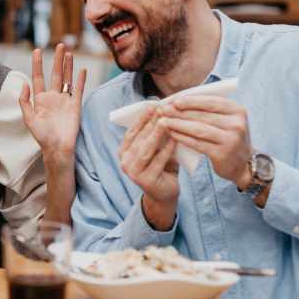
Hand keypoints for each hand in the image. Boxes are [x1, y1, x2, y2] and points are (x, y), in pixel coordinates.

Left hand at [19, 43, 86, 156]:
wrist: (57, 148)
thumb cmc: (42, 136)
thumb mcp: (28, 119)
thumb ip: (25, 101)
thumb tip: (24, 84)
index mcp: (41, 99)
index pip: (38, 77)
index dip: (38, 64)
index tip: (37, 51)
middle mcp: (53, 97)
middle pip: (56, 74)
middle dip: (57, 59)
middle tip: (59, 45)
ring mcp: (65, 100)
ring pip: (67, 78)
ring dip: (68, 65)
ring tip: (69, 52)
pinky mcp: (75, 105)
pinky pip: (78, 89)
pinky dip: (80, 79)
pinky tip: (82, 69)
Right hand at [119, 108, 178, 228]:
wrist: (164, 194)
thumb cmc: (161, 166)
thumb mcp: (154, 148)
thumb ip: (154, 134)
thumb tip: (161, 109)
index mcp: (123, 152)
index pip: (132, 131)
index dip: (141, 117)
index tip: (152, 104)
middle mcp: (125, 162)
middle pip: (139, 138)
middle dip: (151, 122)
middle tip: (162, 108)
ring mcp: (133, 173)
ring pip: (147, 149)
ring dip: (156, 133)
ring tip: (166, 120)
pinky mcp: (146, 181)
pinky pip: (158, 161)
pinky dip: (167, 149)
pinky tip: (175, 138)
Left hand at [159, 95, 251, 186]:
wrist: (243, 164)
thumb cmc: (227, 136)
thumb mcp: (225, 120)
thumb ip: (208, 109)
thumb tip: (178, 100)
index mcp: (237, 111)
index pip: (211, 101)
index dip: (190, 100)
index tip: (173, 101)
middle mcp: (237, 124)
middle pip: (202, 115)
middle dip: (180, 112)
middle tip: (163, 110)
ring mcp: (231, 140)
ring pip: (198, 129)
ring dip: (178, 124)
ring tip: (163, 121)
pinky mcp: (222, 154)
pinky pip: (197, 143)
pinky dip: (182, 137)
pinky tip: (171, 133)